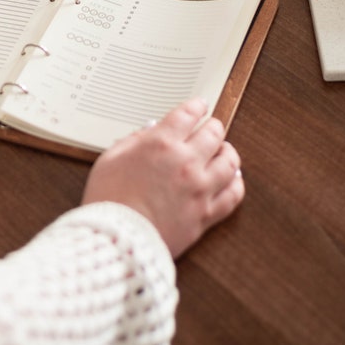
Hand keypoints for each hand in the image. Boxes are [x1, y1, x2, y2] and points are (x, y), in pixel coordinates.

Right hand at [81, 98, 243, 257]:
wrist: (118, 239)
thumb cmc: (108, 199)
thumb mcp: (110, 159)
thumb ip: (133, 141)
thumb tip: (149, 133)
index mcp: (160, 143)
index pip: (188, 115)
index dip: (196, 106)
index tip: (199, 105)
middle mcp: (185, 162)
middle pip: (213, 133)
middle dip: (213, 126)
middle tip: (211, 127)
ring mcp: (199, 188)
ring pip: (229, 161)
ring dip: (227, 152)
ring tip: (224, 151)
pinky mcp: (206, 214)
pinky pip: (233, 195)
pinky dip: (236, 183)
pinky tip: (232, 179)